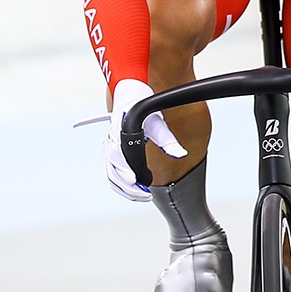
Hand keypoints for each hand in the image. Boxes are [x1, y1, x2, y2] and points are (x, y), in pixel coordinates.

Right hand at [104, 78, 185, 201]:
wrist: (130, 95)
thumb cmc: (142, 107)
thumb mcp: (157, 123)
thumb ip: (168, 140)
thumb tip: (181, 154)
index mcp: (118, 134)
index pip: (118, 158)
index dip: (126, 172)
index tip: (137, 182)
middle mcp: (110, 143)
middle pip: (113, 171)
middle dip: (129, 186)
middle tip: (145, 195)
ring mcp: (109, 149)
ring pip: (112, 176)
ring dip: (125, 189)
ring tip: (143, 196)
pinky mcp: (111, 154)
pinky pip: (113, 174)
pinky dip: (122, 185)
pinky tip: (136, 191)